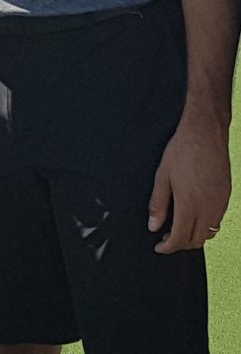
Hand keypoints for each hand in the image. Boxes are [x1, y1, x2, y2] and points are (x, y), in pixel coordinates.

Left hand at [148, 114, 230, 252]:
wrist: (206, 133)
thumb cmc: (182, 151)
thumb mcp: (162, 175)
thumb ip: (158, 203)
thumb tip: (153, 226)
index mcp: (190, 204)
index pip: (181, 238)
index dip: (168, 247)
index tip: (159, 247)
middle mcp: (208, 208)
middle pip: (196, 240)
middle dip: (180, 244)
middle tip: (166, 237)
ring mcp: (220, 203)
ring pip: (209, 233)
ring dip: (194, 236)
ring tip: (178, 227)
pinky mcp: (226, 196)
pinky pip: (217, 221)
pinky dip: (205, 226)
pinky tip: (193, 215)